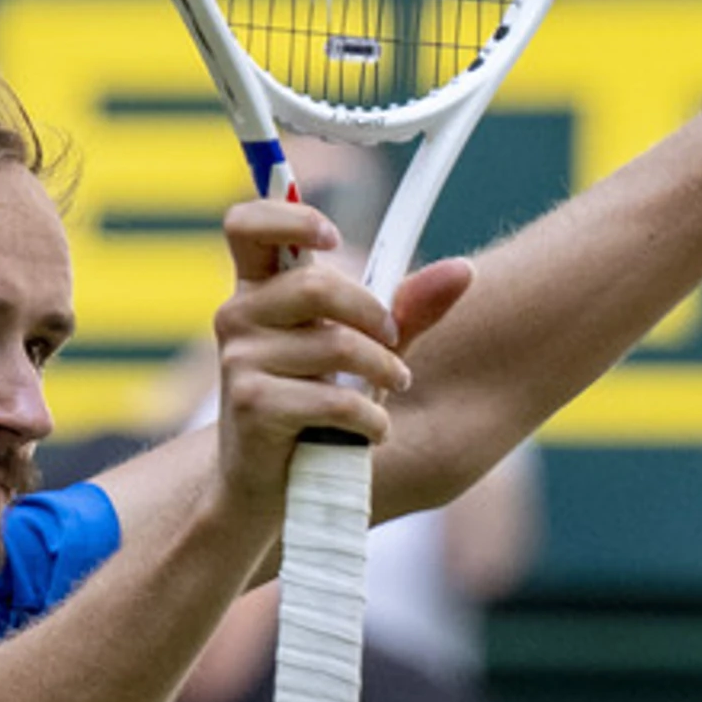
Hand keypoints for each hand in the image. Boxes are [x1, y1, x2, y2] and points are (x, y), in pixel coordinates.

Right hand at [202, 196, 468, 522]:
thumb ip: (404, 308)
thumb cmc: (314, 403)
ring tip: (392, 388)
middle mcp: (237, 316)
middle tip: (395, 342)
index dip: (288, 216)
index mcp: (256, 289)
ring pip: (335, 345)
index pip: (247, 223)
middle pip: (315, 285)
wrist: (269, 485)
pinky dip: (371, 418)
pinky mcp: (252, 405)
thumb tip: (464, 269)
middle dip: (373, 315)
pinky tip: (372, 429)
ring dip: (383, 371)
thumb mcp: (359, 346)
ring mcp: (238, 361)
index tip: (334, 237)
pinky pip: (335, 399)